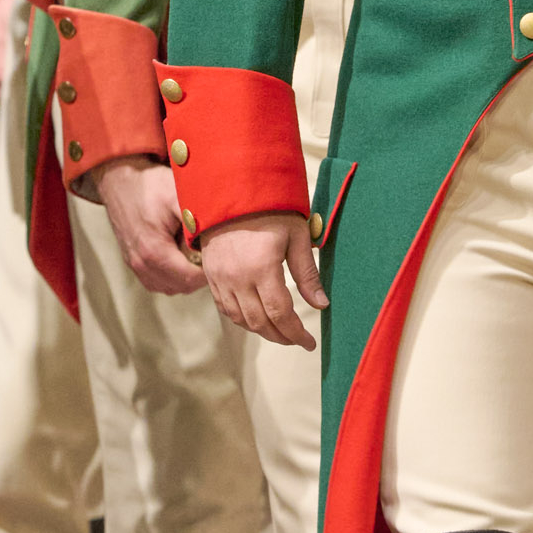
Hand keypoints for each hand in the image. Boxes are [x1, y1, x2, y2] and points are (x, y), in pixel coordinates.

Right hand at [95, 156, 206, 296]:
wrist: (119, 178)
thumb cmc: (150, 185)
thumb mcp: (177, 195)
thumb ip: (197, 217)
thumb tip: (219, 233)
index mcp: (155, 251)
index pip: (190, 279)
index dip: (208, 272)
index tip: (219, 257)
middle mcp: (142, 263)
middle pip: (180, 287)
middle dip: (199, 277)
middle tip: (211, 257)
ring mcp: (134, 264)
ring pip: (167, 287)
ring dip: (185, 279)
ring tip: (196, 258)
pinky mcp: (131, 260)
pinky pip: (154, 282)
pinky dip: (169, 278)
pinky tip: (179, 261)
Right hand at [199, 210, 323, 350]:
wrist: (231, 189)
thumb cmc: (270, 209)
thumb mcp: (297, 236)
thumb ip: (308, 274)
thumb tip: (322, 305)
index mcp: (262, 268)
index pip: (280, 314)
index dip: (296, 334)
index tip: (310, 343)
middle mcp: (237, 278)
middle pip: (260, 322)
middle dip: (282, 337)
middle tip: (298, 340)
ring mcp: (220, 278)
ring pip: (241, 319)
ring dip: (262, 331)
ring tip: (281, 332)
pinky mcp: (210, 275)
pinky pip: (225, 308)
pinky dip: (242, 320)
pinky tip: (257, 319)